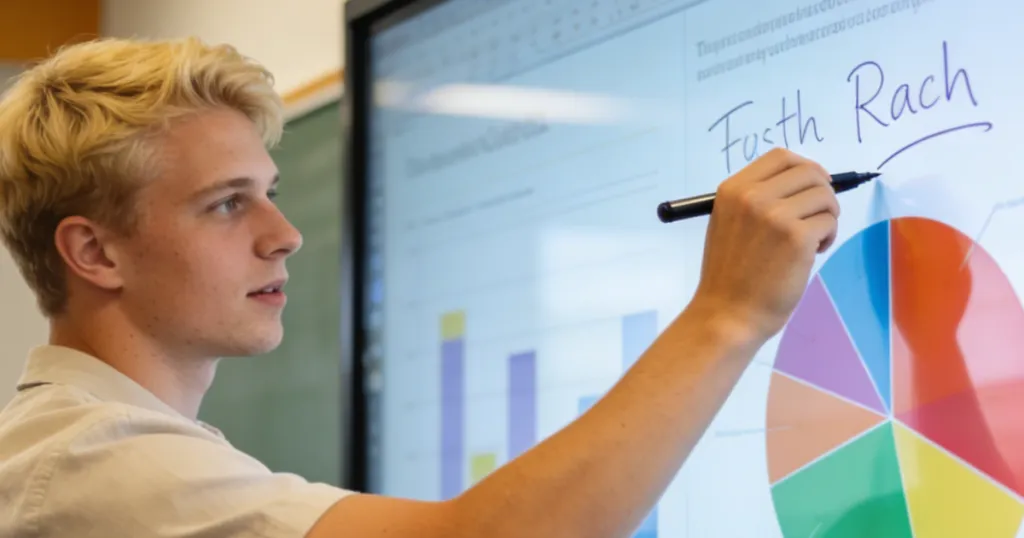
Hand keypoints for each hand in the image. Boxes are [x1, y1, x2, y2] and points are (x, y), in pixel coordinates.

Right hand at [689, 148, 839, 343]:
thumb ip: (755, 200)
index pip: (781, 157)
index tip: (812, 186)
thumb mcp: (728, 223)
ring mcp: (775, 216)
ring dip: (827, 216)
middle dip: (822, 192)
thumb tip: (801, 183)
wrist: (727, 313)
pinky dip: (829, 236)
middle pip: (809, 172)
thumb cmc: (728, 274)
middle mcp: (753, 196)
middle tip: (817, 216)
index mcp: (733, 189)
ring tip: (813, 239)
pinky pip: (829, 221)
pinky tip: (814, 252)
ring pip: (824, 196)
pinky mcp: (797, 238)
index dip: (804, 167)